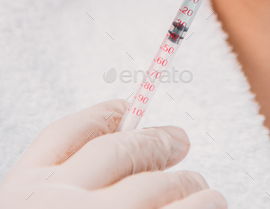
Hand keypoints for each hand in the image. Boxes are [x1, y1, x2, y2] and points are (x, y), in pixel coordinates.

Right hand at [0, 99, 226, 208]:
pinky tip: (210, 204)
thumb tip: (122, 110)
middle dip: (157, 143)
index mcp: (26, 195)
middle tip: (181, 140)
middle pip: (121, 152)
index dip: (102, 114)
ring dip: (188, 182)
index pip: (68, 135)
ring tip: (201, 186)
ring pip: (157, 185)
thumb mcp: (34, 208)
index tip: (127, 105)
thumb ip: (63, 169)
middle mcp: (60, 208)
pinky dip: (204, 205)